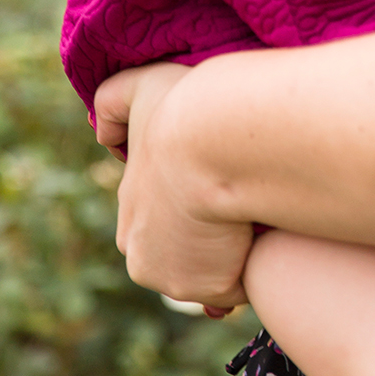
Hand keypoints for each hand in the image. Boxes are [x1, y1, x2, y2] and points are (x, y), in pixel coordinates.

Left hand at [93, 62, 253, 311]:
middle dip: (212, 242)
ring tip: (261, 220)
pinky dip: (254, 265)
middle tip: (244, 210)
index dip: (195, 212)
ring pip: (214, 273)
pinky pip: (240, 284)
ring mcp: (175, 276)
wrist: (214, 136)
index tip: (222, 194)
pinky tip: (269, 233)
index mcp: (133, 214)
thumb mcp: (137, 89)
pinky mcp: (210, 286)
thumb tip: (105, 136)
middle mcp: (143, 254)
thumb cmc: (182, 108)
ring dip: (234, 255)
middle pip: (187, 256)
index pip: (166, 225)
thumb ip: (111, 104)